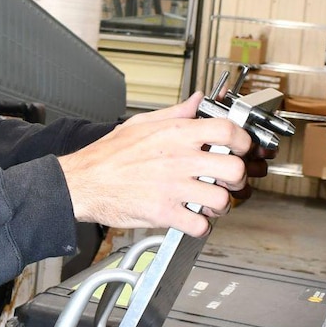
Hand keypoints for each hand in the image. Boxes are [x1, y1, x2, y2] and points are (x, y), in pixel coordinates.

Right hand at [58, 92, 251, 236]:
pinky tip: (192, 219)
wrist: (81, 182)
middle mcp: (178, 159)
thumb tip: (197, 100)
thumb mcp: (141, 124)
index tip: (241, 149)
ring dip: (220, 206)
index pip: (228, 131)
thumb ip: (175, 113)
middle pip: (234, 169)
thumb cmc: (107, 155)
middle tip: (228, 182)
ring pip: (221, 200)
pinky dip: (201, 226)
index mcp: (175, 134)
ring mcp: (172, 187)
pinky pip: (199, 225)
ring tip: (209, 204)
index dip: (243, 141)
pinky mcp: (163, 212)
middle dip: (237, 179)